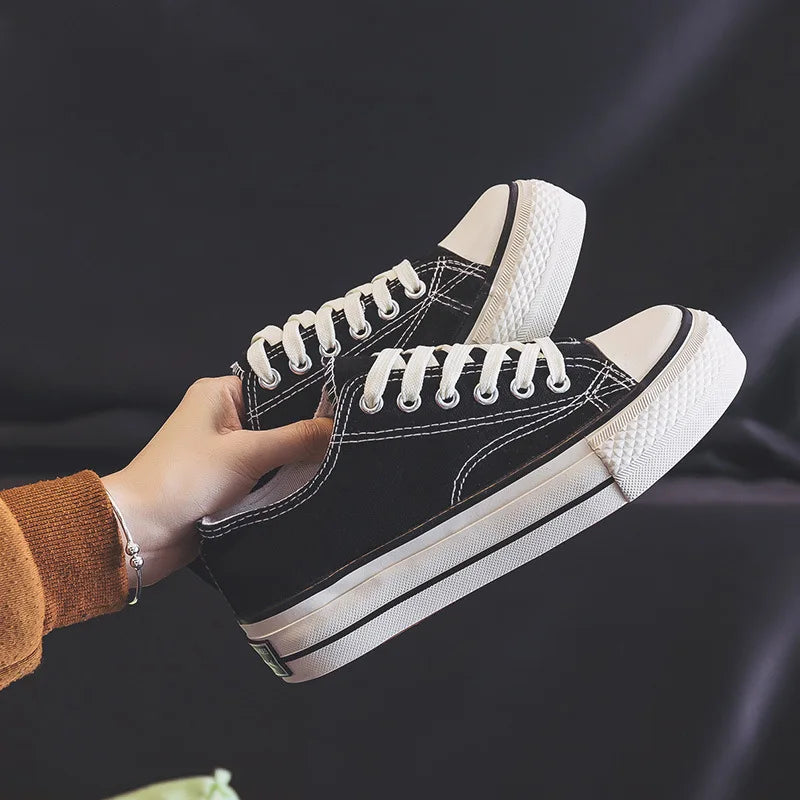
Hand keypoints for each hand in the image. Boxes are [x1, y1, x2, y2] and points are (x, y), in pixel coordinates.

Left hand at [102, 376, 332, 588]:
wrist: (140, 534)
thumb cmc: (182, 480)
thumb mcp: (247, 454)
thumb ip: (296, 439)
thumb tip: (339, 427)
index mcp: (220, 392)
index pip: (277, 385)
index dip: (310, 395)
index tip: (348, 405)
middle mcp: (224, 416)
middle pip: (280, 418)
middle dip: (307, 431)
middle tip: (350, 436)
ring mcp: (227, 450)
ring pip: (276, 448)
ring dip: (296, 460)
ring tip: (339, 460)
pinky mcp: (229, 480)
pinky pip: (267, 473)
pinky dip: (283, 480)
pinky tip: (313, 482)